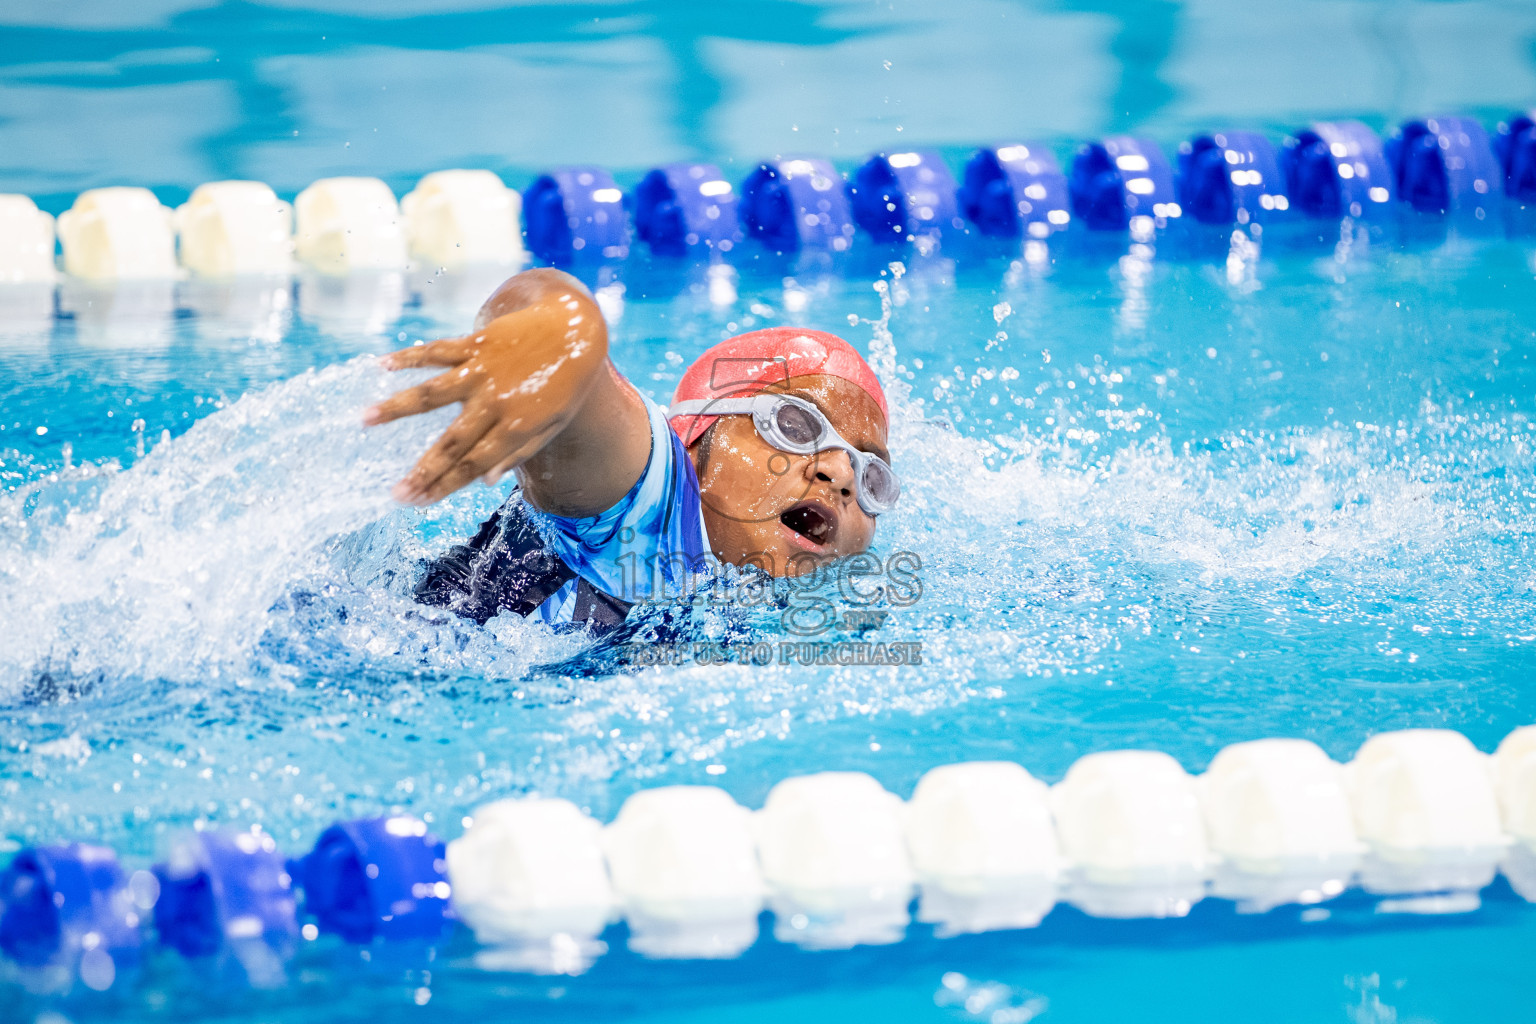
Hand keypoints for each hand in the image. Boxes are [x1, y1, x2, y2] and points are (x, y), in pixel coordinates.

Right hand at [363, 296, 606, 504]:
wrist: (575, 330)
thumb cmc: (564, 383)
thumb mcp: (552, 424)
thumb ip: (517, 452)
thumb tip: (482, 481)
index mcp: (516, 426)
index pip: (473, 465)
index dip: (444, 486)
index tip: (417, 503)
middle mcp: (495, 401)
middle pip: (452, 442)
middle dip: (423, 470)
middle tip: (395, 493)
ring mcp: (483, 371)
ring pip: (433, 393)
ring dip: (397, 406)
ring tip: (364, 419)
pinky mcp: (476, 343)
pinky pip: (438, 351)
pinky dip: (410, 357)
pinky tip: (382, 366)